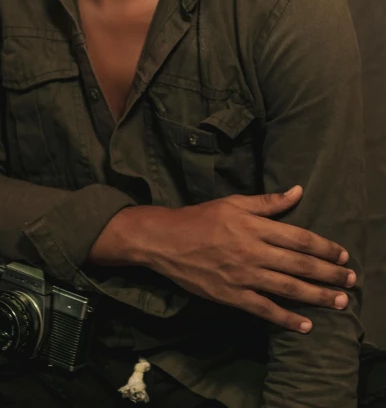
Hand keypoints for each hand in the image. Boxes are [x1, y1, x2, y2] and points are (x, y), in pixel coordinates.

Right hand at [132, 186, 355, 332]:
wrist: (166, 240)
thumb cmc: (201, 217)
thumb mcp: (234, 202)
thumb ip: (267, 202)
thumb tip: (298, 191)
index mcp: (254, 226)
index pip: (298, 238)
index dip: (324, 247)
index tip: (342, 254)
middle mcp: (253, 251)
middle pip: (299, 264)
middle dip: (329, 273)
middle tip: (351, 280)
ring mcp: (243, 276)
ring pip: (287, 288)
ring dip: (316, 296)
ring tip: (339, 302)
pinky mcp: (231, 295)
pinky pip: (264, 309)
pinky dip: (286, 319)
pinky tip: (305, 325)